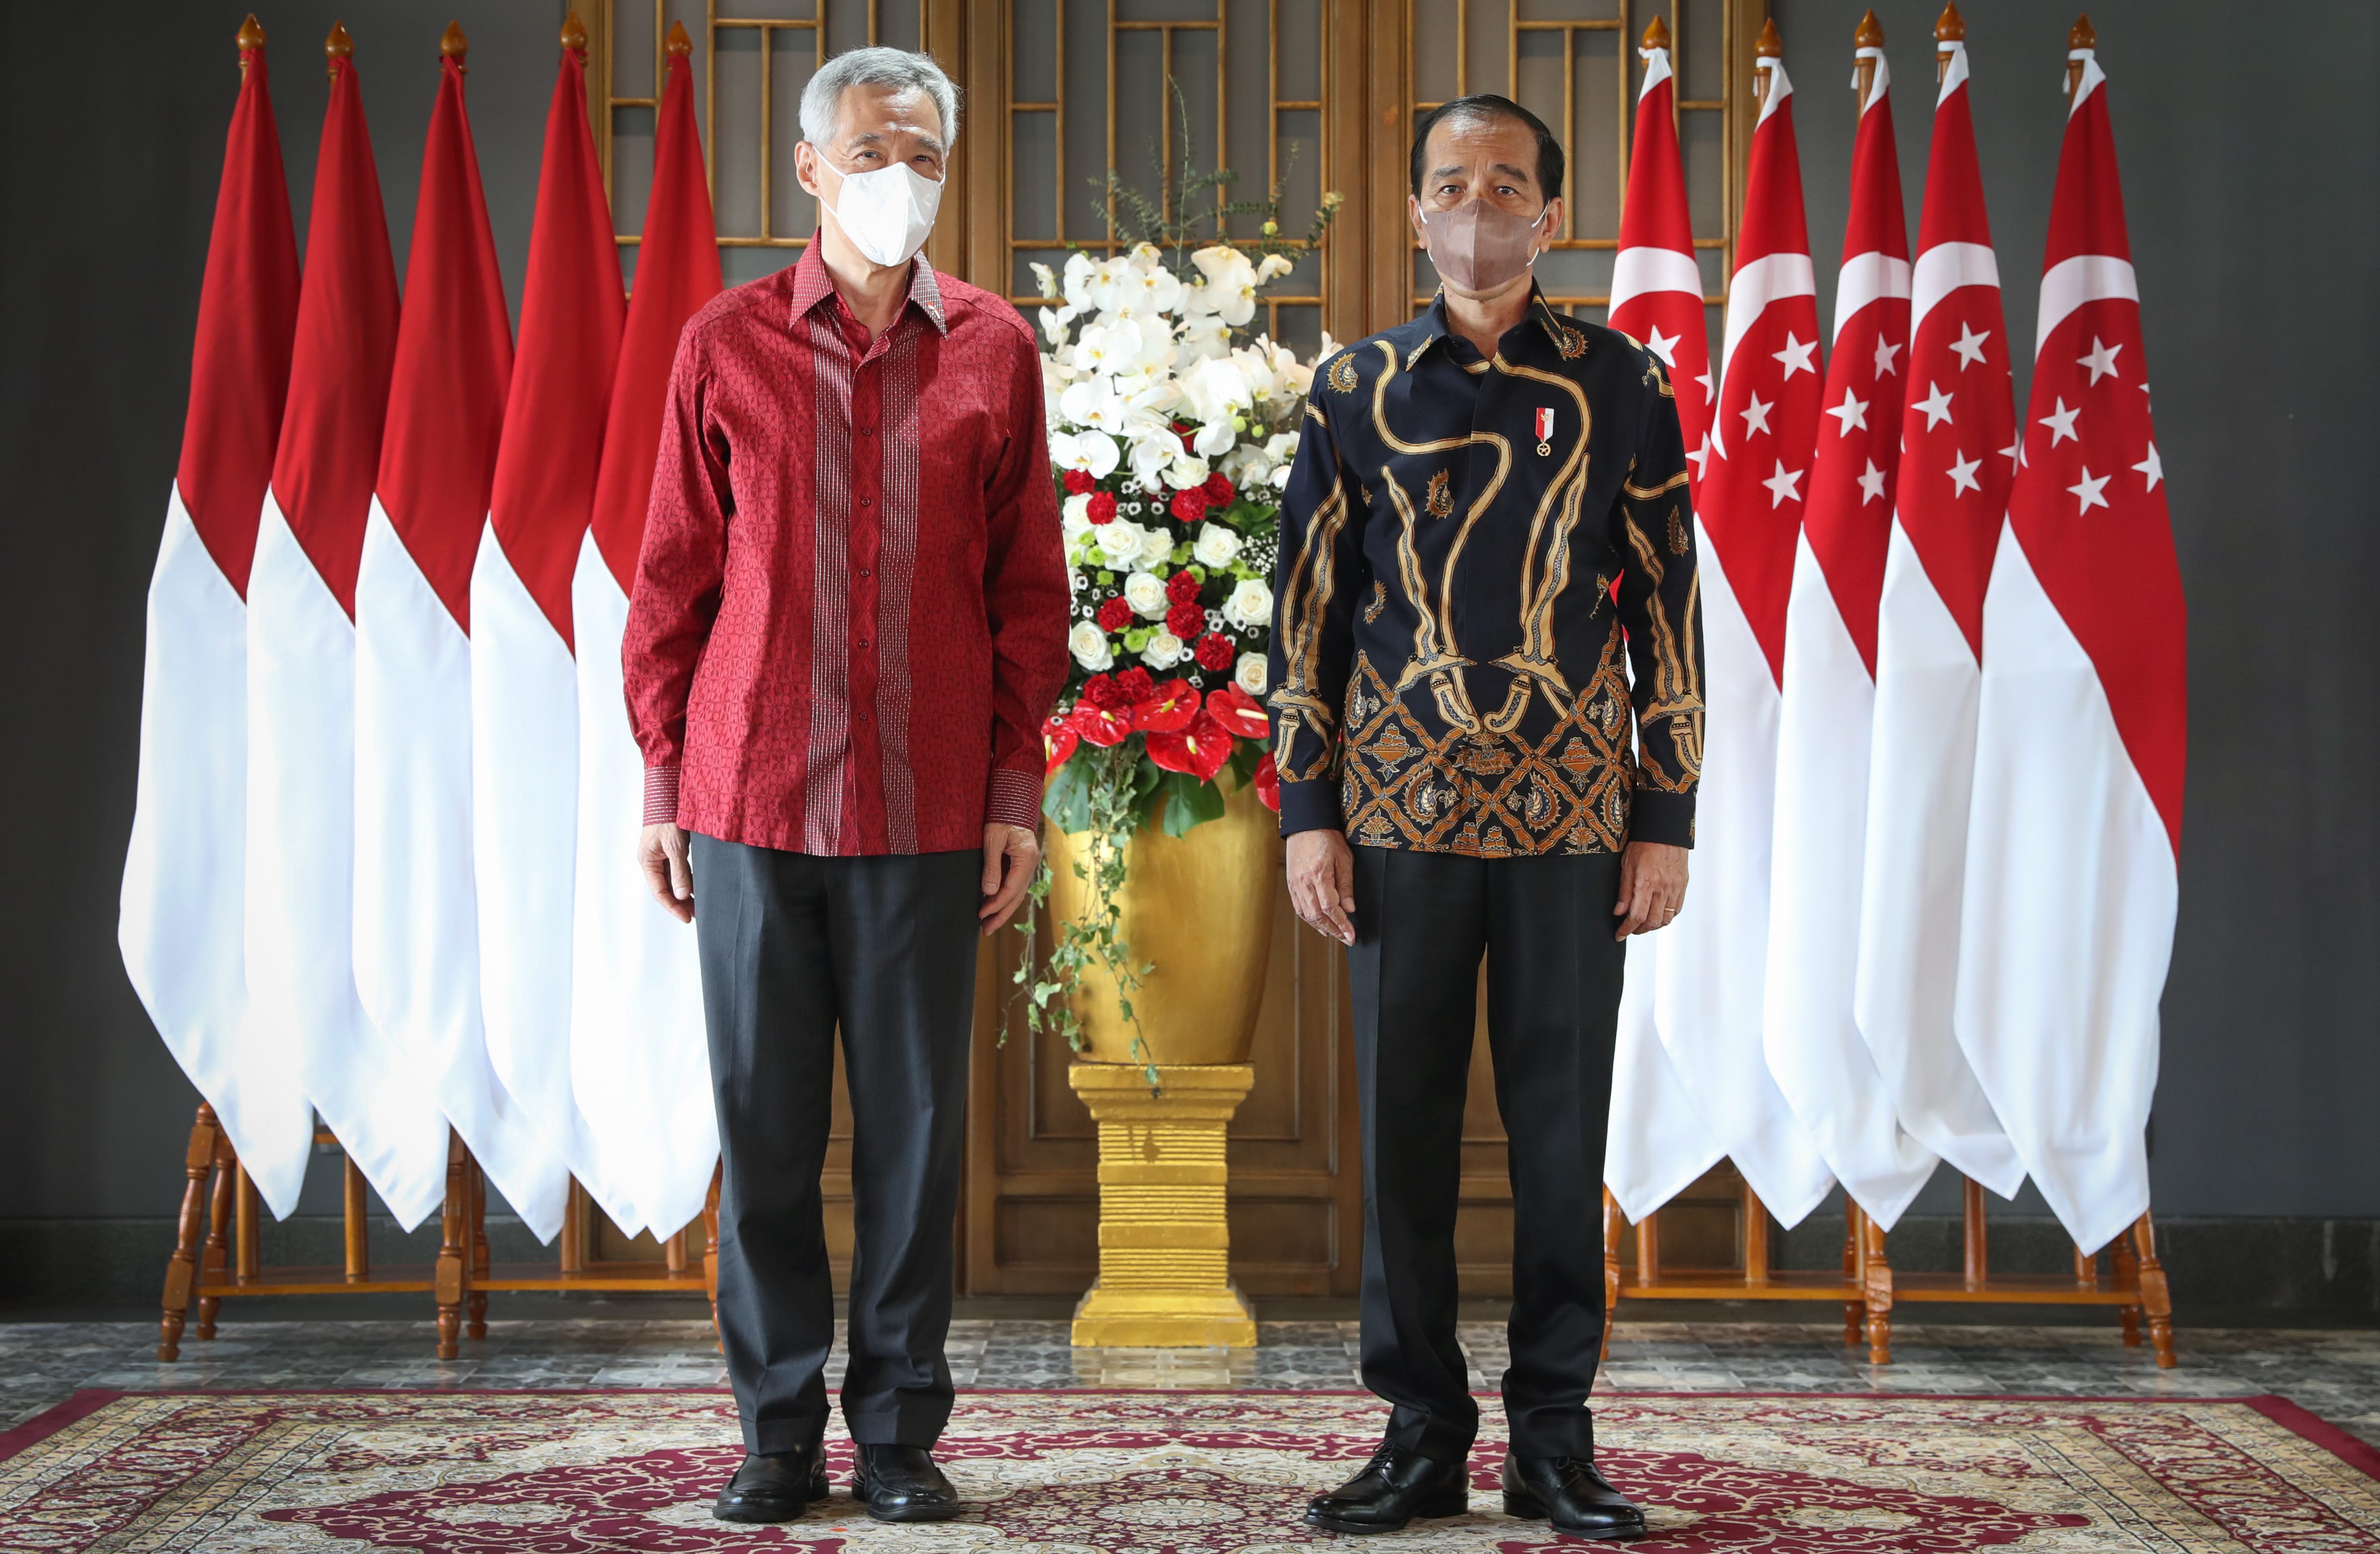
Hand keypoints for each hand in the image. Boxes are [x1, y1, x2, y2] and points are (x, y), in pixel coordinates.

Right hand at [639, 823, 694, 922]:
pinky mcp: (670, 850)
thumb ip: (679, 871)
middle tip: (697, 915)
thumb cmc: (668, 817)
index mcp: (647, 861)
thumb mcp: (675, 846)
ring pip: (673, 881)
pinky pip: (678, 870)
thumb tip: (682, 895)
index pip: (660, 892)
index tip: (687, 917)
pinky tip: (697, 887)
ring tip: (699, 905)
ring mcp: (661, 856)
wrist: (668, 796)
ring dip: (685, 893)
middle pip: (666, 889)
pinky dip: (687, 880)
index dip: (673, 907)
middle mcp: (652, 861)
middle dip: (680, 903)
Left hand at [979, 823, 1039, 935]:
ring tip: (988, 924)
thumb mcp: (993, 839)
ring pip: (1017, 893)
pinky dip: (1004, 898)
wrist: (1013, 801)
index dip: (996, 903)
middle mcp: (1030, 864)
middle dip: (1001, 914)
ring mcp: (1028, 864)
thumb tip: (988, 892)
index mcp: (1026, 857)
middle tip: (986, 930)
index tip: (982, 913)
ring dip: (1003, 909)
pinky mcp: (1022, 864)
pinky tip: (993, 905)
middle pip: (1017, 896)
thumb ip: (992, 865)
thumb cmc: (1002, 816)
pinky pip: (1014, 885)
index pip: (1012, 888)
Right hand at [1286, 828, 1355, 944]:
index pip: (1331, 908)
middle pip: (1318, 915)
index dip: (1342, 924)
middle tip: (1346, 939)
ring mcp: (1295, 883)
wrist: (1306, 824)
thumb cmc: (1327, 837)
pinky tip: (1318, 923)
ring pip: (1306, 914)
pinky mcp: (1291, 883)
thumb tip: (1350, 908)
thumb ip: (1346, 885)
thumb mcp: (1344, 859)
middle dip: (1334, 929)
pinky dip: (1309, 918)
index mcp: (1319, 874)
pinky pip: (1299, 906)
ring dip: (1321, 927)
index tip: (1351, 935)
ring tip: (1334, 934)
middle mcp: (1304, 882)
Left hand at [1613, 840, 1687, 938]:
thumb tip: (1619, 912)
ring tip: (1644, 923)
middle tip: (1631, 929)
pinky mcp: (1682, 885)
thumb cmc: (1645, 844)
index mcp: (1646, 883)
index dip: (1627, 929)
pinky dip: (1667, 916)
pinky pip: (1677, 908)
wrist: (1665, 830)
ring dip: (1654, 925)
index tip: (1620, 934)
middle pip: (1653, 922)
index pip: (1637, 916)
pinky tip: (1658, 914)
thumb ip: (1624, 891)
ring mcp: (1675, 887)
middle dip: (1640, 930)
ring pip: (1666, 918)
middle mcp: (1663, 888)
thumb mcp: (1626, 866)